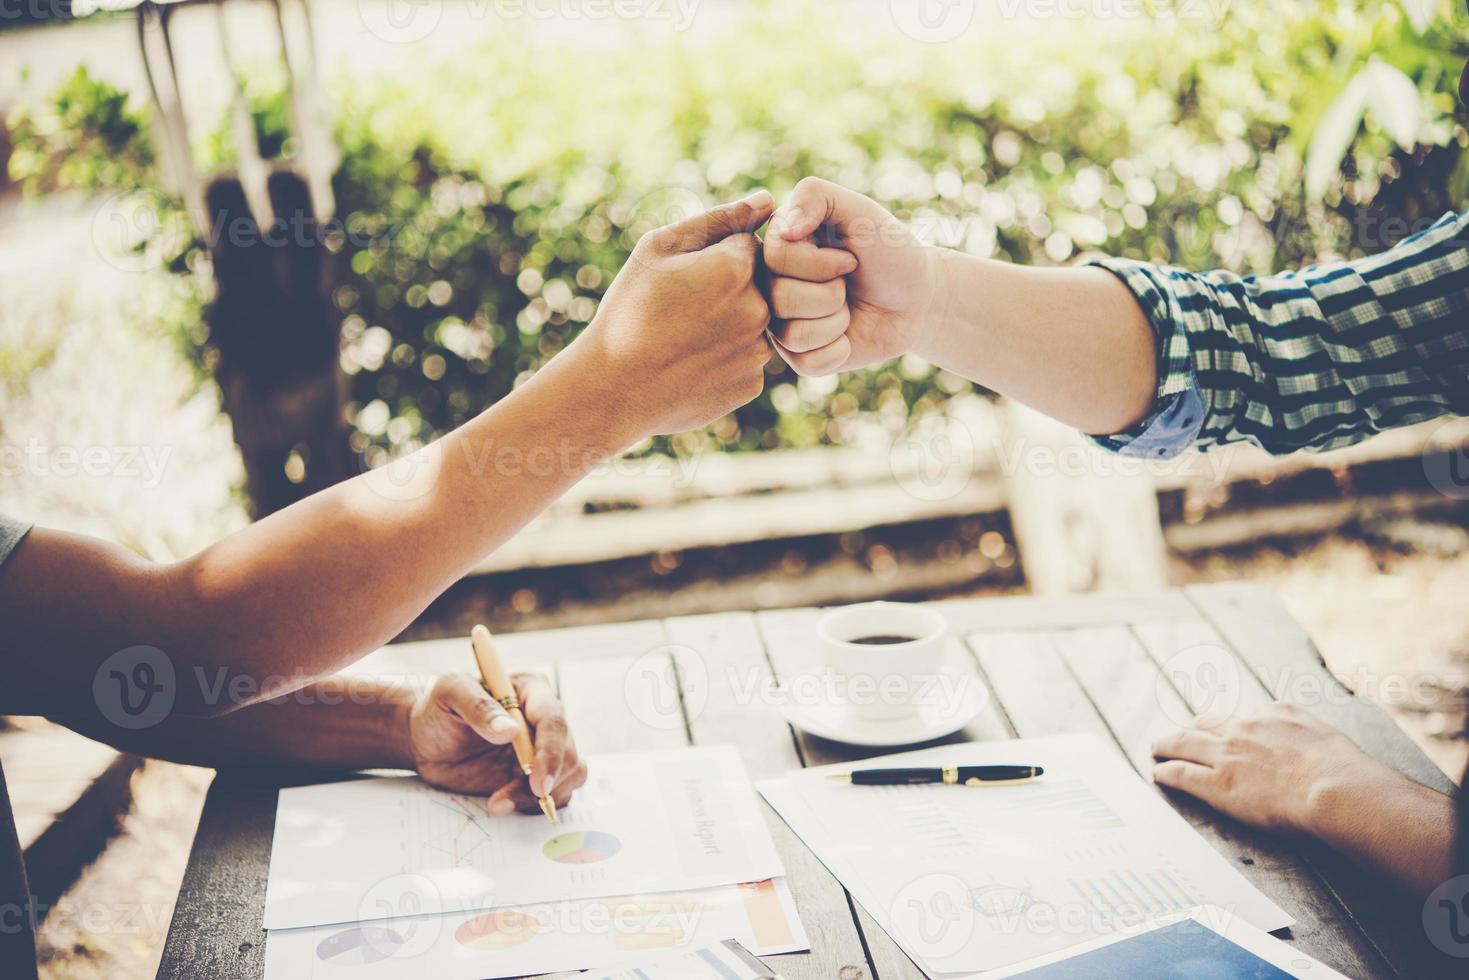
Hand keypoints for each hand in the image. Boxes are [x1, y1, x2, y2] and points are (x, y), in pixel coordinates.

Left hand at [407, 673, 585, 815]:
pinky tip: (503, 805)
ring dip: (541, 798)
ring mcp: (543, 751)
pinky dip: (533, 806)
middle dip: (547, 782)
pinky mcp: (534, 778)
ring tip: (498, 804)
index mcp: (532, 693)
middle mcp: (544, 721)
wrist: (426, 740)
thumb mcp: (450, 693)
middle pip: (569, 754)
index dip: (552, 753)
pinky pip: (553, 795)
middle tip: (506, 801)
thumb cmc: (439, 708)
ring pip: (570, 777)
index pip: (554, 721)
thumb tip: (510, 731)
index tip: (538, 782)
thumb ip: (478, 707)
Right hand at [574, 190, 775, 435]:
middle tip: (682, 309)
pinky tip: (690, 364)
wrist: (612, 388)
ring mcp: (758, 351)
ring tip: (683, 338)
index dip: (714, 256)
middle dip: (726, 289)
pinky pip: (745, 360)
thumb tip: (767, 201)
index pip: (748, 243)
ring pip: (754, 323)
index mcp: (738, 267)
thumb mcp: (660, 249)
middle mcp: (760, 309)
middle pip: (757, 284)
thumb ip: (718, 219)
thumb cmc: (630, 309)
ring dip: (729, 324)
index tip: (686, 276)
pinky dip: (724, 359)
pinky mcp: (751, 384)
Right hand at [763, 177, 938, 375]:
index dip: (820, 263)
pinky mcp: (800, 358)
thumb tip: (783, 230)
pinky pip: (807, 362)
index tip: (850, 256)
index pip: (776, 258)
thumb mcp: (859, 211)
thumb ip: (815, 196)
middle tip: (849, 282)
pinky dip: (839, 350)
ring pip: (793, 335)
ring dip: (836, 321)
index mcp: (779, 245)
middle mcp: (772, 284)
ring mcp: (783, 323)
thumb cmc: (889, 251)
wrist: (919, 298)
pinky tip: (848, 335)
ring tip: (848, 307)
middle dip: (831, 293)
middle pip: (780, 299)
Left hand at [1151, 701, 1381, 835]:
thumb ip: (1308, 732)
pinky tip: (1158, 773)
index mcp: (1275, 715)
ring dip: (1168, 745)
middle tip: (1181, 734)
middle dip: (1193, 730)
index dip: (1231, 727)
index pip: (1245, 717)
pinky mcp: (1217, 783)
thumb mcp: (1326, 735)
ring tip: (1158, 748)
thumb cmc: (1343, 769)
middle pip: (1207, 725)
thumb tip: (1309, 739)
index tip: (1224, 731)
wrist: (1335, 787)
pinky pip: (1182, 773)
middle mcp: (1245, 729)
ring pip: (1186, 744)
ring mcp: (1227, 755)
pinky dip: (1166, 771)